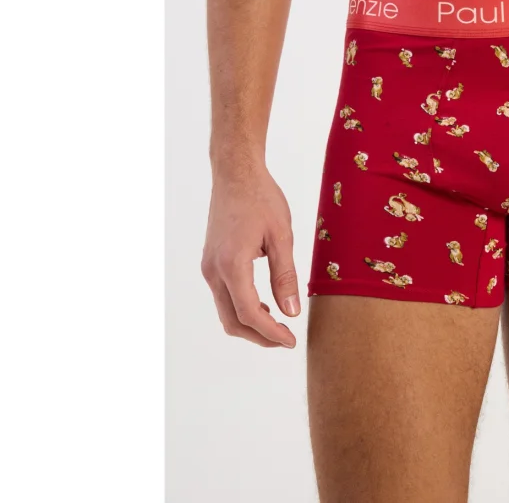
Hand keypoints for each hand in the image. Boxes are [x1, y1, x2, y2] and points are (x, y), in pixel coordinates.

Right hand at [201, 166, 299, 347]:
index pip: (249, 313)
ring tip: (278, 324)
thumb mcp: (281, 236)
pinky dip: (241, 307)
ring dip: (250, 323)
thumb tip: (291, 312)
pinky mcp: (210, 262)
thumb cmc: (261, 199)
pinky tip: (263, 303)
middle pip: (232, 320)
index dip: (270, 333)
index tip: (291, 341)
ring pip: (225, 310)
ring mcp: (208, 267)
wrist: (236, 174)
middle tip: (286, 339)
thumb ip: (285, 276)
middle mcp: (214, 271)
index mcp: (232, 265)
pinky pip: (223, 295)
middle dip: (259, 336)